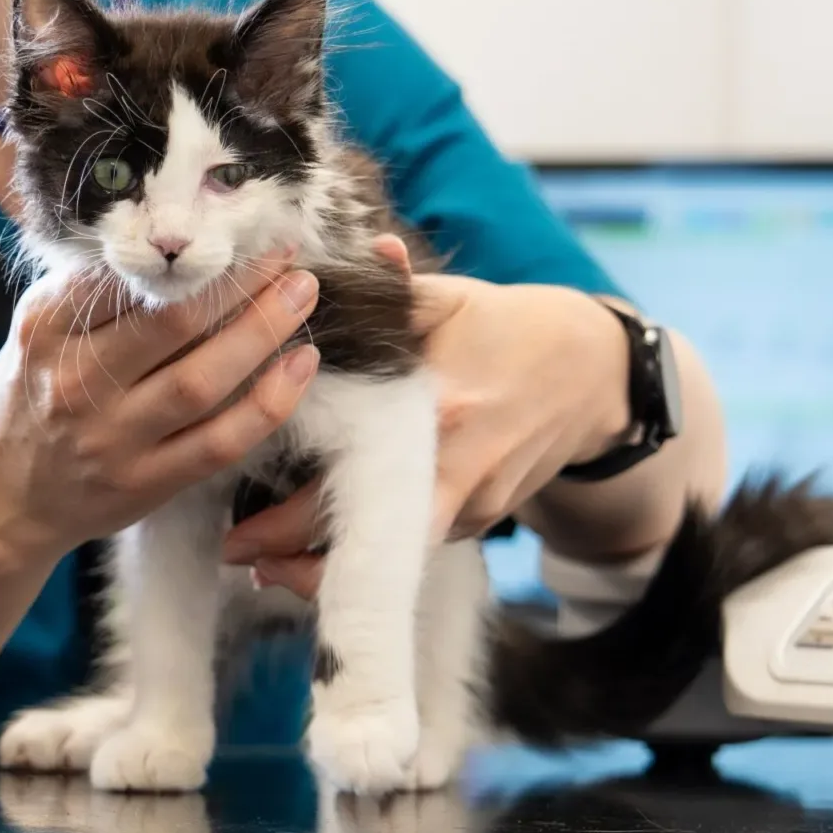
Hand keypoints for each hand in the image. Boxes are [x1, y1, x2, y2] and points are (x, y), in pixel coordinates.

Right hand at [0, 248, 321, 559]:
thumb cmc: (31, 397)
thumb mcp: (40, 331)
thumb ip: (96, 290)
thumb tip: (181, 236)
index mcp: (47, 328)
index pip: (126, 275)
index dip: (189, 247)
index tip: (235, 224)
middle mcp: (76, 382)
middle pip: (173, 323)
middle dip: (240, 282)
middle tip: (287, 254)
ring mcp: (113, 439)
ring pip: (202, 381)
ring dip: (263, 333)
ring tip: (302, 295)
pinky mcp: (145, 484)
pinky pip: (221, 442)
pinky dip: (268, 403)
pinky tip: (299, 366)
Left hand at [222, 237, 628, 596]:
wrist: (595, 375)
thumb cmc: (513, 330)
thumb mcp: (453, 300)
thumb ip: (386, 288)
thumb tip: (325, 266)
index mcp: (432, 409)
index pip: (344, 482)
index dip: (283, 519)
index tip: (237, 531)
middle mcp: (452, 468)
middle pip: (360, 537)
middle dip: (292, 558)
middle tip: (239, 554)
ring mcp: (473, 500)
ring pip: (390, 554)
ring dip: (330, 565)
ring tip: (272, 565)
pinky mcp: (485, 518)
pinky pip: (418, 543)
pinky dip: (376, 548)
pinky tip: (333, 545)